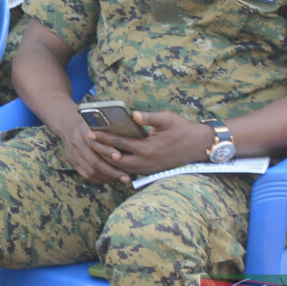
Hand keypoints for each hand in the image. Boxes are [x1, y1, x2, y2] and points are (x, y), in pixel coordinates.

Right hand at [45, 102, 129, 185]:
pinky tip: (110, 179)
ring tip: (121, 179)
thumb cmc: (87, 119)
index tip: (120, 157)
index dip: (107, 151)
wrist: (65, 122)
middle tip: (126, 176)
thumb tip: (129, 130)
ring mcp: (73, 154)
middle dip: (112, 171)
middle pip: (93, 161)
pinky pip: (86, 175)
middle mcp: (75, 142)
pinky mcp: (73, 161)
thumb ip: (107, 125)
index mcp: (81, 129)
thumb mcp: (95, 117)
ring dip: (107, 177)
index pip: (93, 143)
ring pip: (90, 171)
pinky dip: (99, 179)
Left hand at [97, 110, 216, 178]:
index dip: (104, 138)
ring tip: (95, 150)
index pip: (120, 143)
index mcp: (148, 148)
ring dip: (108, 160)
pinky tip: (111, 158)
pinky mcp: (151, 171)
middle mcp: (146, 162)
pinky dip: (119, 165)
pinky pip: (130, 170)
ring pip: (122, 168)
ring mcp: (149, 168)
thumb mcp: (167, 119)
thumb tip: (133, 114)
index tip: (90, 132)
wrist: (200, 146)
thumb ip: (149, 117)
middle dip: (101, 151)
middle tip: (87, 142)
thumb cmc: (183, 129)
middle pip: (116, 160)